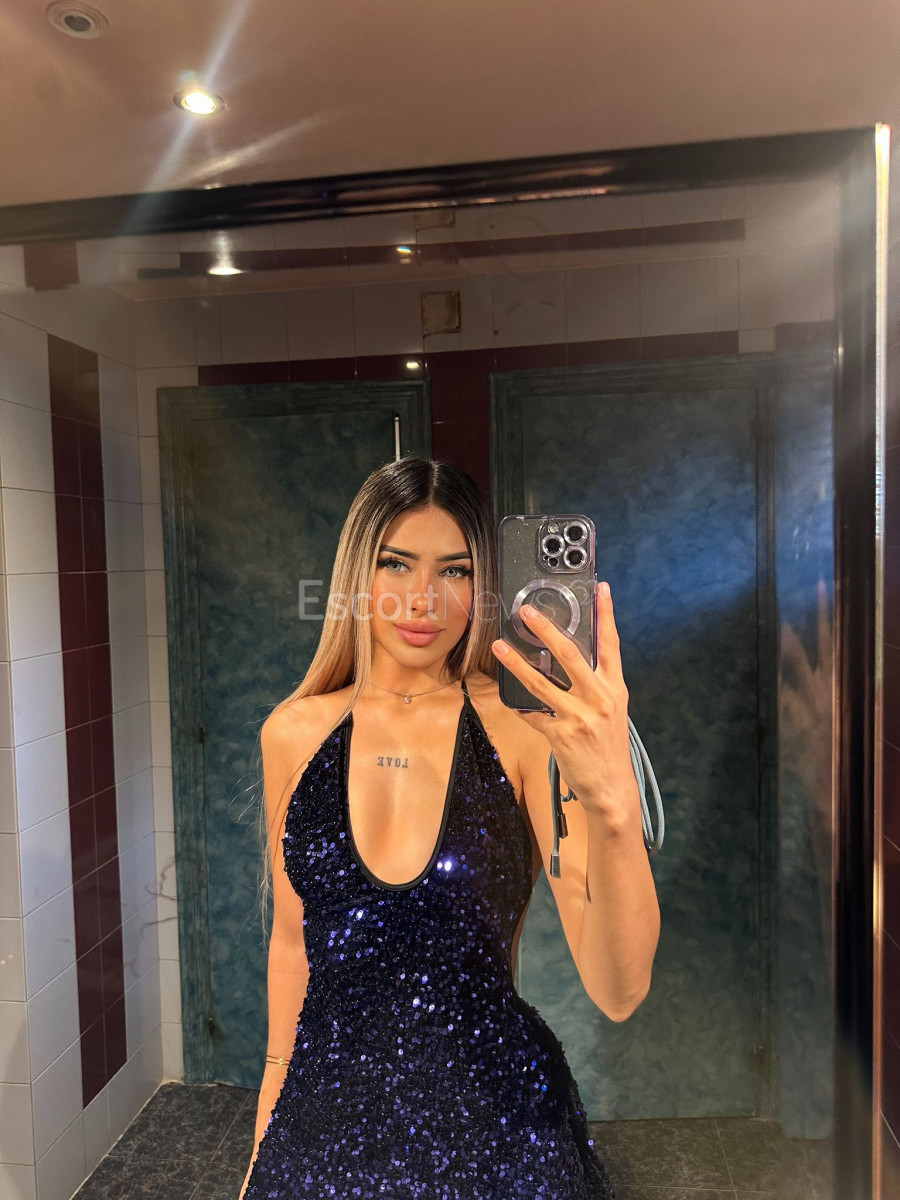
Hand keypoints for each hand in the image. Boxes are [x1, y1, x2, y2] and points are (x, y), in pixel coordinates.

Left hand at [491, 581, 637, 822]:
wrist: (612, 788)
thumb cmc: (610, 747)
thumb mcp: (612, 711)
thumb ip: (596, 685)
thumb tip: (573, 661)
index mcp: (615, 688)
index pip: (611, 644)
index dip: (606, 615)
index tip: (600, 588)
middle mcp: (599, 698)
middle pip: (570, 655)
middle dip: (546, 630)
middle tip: (527, 612)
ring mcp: (579, 717)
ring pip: (542, 682)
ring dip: (517, 663)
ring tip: (499, 647)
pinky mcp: (561, 735)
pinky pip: (534, 715)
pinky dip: (522, 708)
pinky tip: (512, 702)